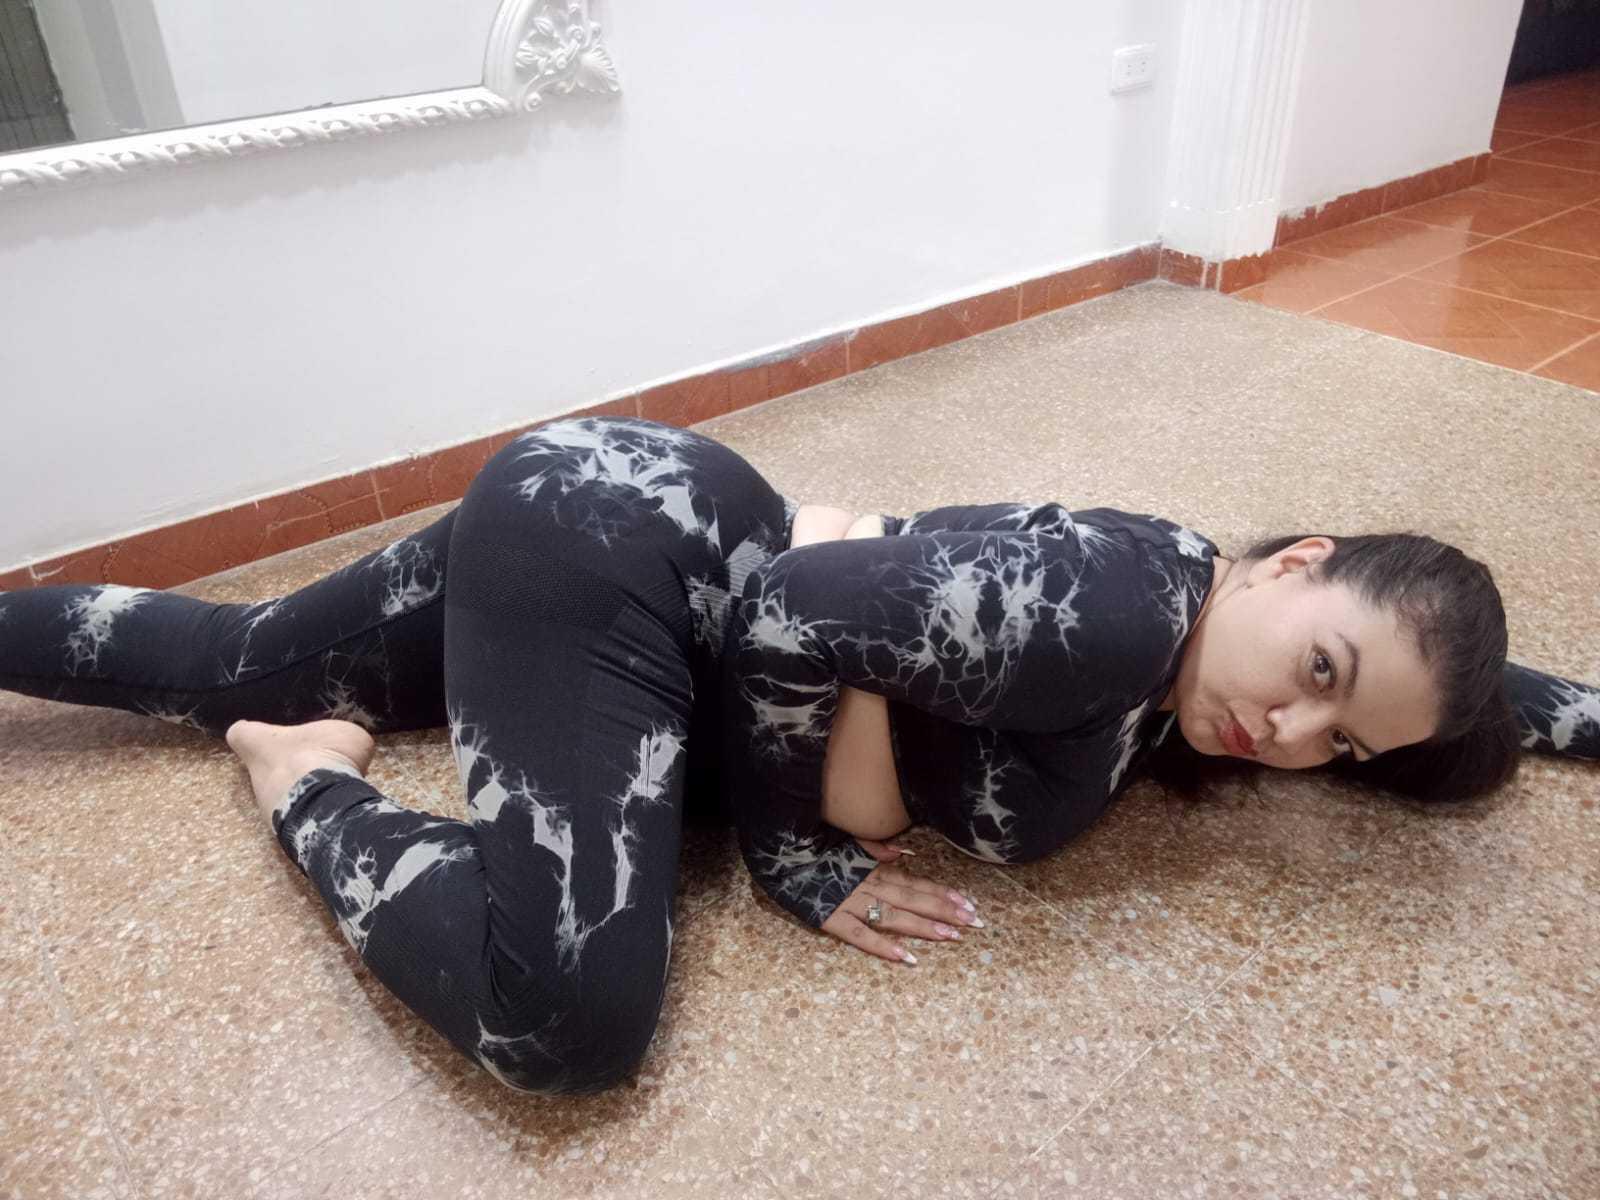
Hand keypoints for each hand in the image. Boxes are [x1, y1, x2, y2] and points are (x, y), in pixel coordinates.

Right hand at [820, 841, 984, 964]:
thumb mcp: (848, 840)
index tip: (970, 904)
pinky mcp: (831, 919)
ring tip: (951, 937)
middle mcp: (867, 885)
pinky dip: (882, 947)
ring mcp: (850, 902)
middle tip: (974, 923)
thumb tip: (904, 852)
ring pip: (893, 916)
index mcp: (873, 868)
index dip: (942, 893)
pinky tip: (905, 958)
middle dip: (945, 911)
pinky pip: (860, 936)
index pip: (915, 882)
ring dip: (923, 927)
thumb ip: (877, 847)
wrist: (778, 853)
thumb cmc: (814, 847)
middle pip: (912, 899)